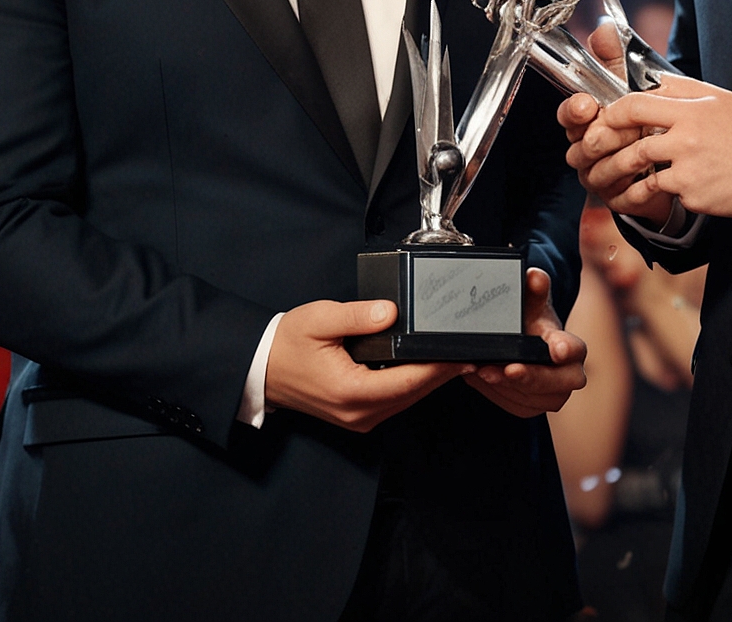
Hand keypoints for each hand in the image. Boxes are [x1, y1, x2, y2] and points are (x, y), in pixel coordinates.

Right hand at [265, 299, 469, 432]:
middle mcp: (359, 413)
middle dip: (443, 373)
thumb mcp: (319, 319)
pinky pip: (395, 401)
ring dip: (431, 380)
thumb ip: (357, 315)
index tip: (463, 353)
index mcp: (350, 392)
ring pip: (407, 400)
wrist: (260, 369)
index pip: (408, 381)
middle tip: (471, 351)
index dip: (439, 367)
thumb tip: (390, 312)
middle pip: (414, 394)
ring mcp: (359, 419)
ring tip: (455, 356)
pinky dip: (414, 385)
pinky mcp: (358, 415)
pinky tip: (426, 366)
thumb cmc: (286, 344)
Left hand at [466, 268, 586, 417]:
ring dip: (505, 387)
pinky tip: (481, 379)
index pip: (575, 349)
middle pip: (558, 384)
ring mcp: (553, 395)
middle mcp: (568, 374)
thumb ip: (533, 289)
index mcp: (569, 345)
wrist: (519, 341)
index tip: (556, 349)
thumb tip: (534, 275)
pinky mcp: (533, 406)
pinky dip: (497, 394)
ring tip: (480, 371)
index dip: (567, 349)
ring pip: (532, 399)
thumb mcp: (529, 302)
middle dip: (530, 378)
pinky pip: (516, 406)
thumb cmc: (528, 319)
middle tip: (501, 369)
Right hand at [560, 25, 676, 222]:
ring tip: (644, 146)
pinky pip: (618, 194)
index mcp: (583, 121)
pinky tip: (652, 172)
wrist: (669, 159)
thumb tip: (603, 29)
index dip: (574, 110)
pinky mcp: (614, 198)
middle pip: (580, 144)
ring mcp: (597, 175)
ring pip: (596, 169)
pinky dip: (635, 183)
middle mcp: (584, 150)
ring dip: (621, 157)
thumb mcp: (628, 84)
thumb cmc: (642, 119)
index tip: (588, 103)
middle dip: (605, 133)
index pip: (567, 115)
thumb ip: (613, 58)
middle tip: (630, 126)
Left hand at [567, 74, 731, 219]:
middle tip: (596, 151)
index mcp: (691, 111)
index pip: (637, 105)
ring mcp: (688, 170)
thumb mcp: (721, 99)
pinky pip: (664, 192)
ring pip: (642, 170)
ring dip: (626, 173)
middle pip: (633, 141)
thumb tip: (656, 80)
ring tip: (616, 176)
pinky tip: (652, 191)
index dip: (614, 113)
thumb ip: (685, 89)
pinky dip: (656, 191)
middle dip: (610, 147)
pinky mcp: (693, 195)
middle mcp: (686, 139)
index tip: (605, 118)